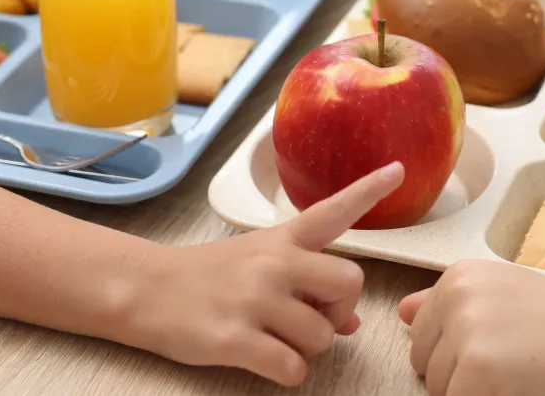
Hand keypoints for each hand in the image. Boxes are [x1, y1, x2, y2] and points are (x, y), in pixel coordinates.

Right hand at [128, 162, 403, 386]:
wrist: (146, 290)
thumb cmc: (208, 276)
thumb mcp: (258, 264)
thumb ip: (307, 285)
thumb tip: (350, 324)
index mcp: (282, 239)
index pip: (333, 209)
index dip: (369, 190)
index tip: (398, 170)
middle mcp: (273, 262)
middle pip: (350, 283)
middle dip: (339, 310)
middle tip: (311, 318)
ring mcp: (253, 299)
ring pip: (322, 337)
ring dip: (308, 348)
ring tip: (275, 337)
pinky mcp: (234, 338)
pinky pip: (293, 367)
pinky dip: (288, 373)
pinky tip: (266, 360)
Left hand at [399, 260, 544, 395]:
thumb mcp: (507, 296)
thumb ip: (450, 304)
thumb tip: (401, 311)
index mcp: (461, 275)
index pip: (420, 332)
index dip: (455, 353)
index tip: (498, 349)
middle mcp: (458, 296)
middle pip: (423, 361)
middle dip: (456, 375)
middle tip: (510, 367)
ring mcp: (466, 332)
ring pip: (437, 388)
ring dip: (469, 392)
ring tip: (517, 376)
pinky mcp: (476, 371)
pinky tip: (518, 389)